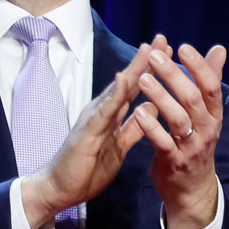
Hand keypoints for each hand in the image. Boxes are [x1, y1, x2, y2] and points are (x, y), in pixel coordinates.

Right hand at [21, 36, 164, 228]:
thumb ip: (133, 128)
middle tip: (162, 38)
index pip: (134, 88)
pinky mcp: (88, 132)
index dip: (151, 71)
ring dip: (134, 69)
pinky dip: (115, 95)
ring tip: (149, 49)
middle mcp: (102, 111)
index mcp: (111, 115)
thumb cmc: (87, 168)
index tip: (168, 52)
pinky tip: (125, 79)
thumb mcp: (119, 146)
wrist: (59, 189)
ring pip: (117, 90)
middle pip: (127, 82)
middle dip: (146, 61)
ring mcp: (94, 119)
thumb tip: (150, 109)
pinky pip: (104, 112)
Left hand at [134, 40, 226, 228]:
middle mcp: (206, 130)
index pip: (211, 87)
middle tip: (156, 57)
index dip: (199, 67)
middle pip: (193, 99)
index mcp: (214, 115)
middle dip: (174, 76)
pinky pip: (162, 142)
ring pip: (178, 119)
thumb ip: (210, 80)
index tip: (183, 48)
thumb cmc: (196, 143)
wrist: (192, 189)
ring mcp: (191, 146)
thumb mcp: (208, 114)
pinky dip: (151, 126)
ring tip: (143, 79)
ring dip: (161, 98)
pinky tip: (138, 111)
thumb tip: (219, 49)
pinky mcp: (174, 161)